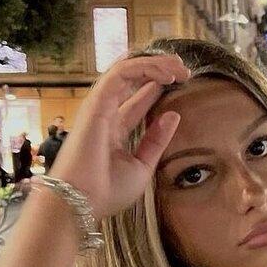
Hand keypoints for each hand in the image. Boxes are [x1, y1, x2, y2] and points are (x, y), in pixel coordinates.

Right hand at [50, 54, 189, 219]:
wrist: (82, 202)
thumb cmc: (107, 191)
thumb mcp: (142, 166)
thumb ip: (156, 141)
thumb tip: (173, 115)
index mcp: (114, 131)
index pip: (136, 101)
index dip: (155, 88)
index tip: (180, 82)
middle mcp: (106, 115)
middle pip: (132, 81)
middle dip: (157, 70)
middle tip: (183, 70)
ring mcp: (100, 106)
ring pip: (127, 72)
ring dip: (154, 65)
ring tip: (180, 67)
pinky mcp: (96, 102)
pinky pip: (121, 74)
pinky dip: (143, 68)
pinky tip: (165, 74)